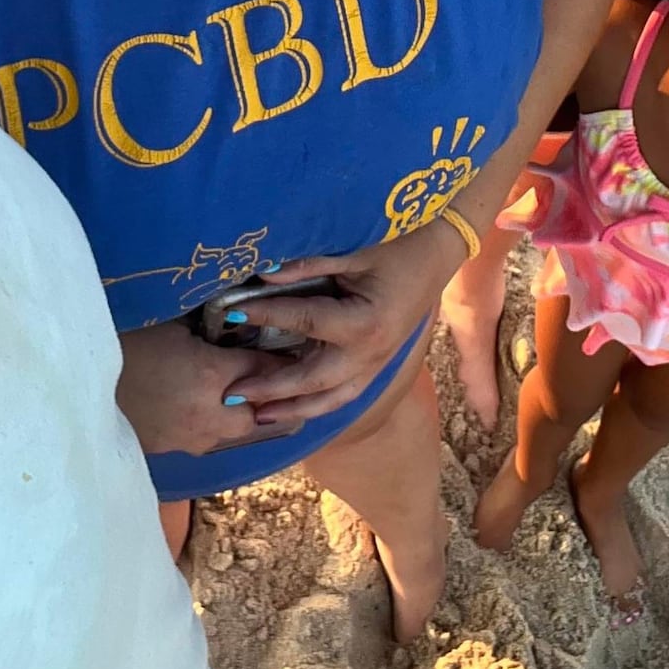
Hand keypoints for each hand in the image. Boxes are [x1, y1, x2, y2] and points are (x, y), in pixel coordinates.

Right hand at [115, 319, 291, 456]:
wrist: (79, 382)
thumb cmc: (125, 342)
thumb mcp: (170, 325)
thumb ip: (208, 329)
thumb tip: (236, 322)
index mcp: (210, 374)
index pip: (262, 367)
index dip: (278, 356)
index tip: (290, 348)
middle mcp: (208, 412)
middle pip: (257, 411)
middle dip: (264, 394)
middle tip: (263, 375)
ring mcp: (189, 436)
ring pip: (232, 430)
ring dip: (238, 412)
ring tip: (232, 391)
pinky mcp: (169, 448)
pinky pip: (203, 437)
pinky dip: (209, 422)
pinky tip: (198, 405)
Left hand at [226, 218, 466, 426]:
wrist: (436, 259)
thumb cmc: (396, 251)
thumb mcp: (354, 254)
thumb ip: (310, 266)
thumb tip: (264, 273)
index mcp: (365, 322)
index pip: (305, 322)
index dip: (267, 316)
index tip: (232, 313)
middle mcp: (370, 353)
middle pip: (313, 379)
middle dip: (272, 388)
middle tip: (233, 393)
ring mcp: (376, 366)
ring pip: (330, 400)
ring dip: (293, 410)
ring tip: (257, 417)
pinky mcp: (377, 368)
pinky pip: (344, 396)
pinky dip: (316, 407)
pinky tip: (292, 411)